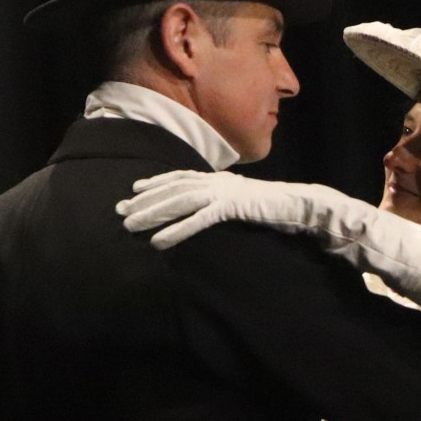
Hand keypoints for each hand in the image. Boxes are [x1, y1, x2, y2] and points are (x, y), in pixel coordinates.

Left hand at [116, 170, 354, 248]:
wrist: (302, 205)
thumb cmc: (276, 208)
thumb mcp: (244, 202)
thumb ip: (225, 203)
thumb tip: (209, 209)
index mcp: (220, 179)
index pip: (181, 177)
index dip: (156, 182)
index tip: (134, 189)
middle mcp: (217, 181)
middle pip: (173, 188)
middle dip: (144, 199)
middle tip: (119, 210)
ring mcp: (224, 193)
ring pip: (179, 201)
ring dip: (152, 213)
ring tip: (129, 225)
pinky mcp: (232, 207)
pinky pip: (198, 220)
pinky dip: (176, 230)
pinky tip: (159, 242)